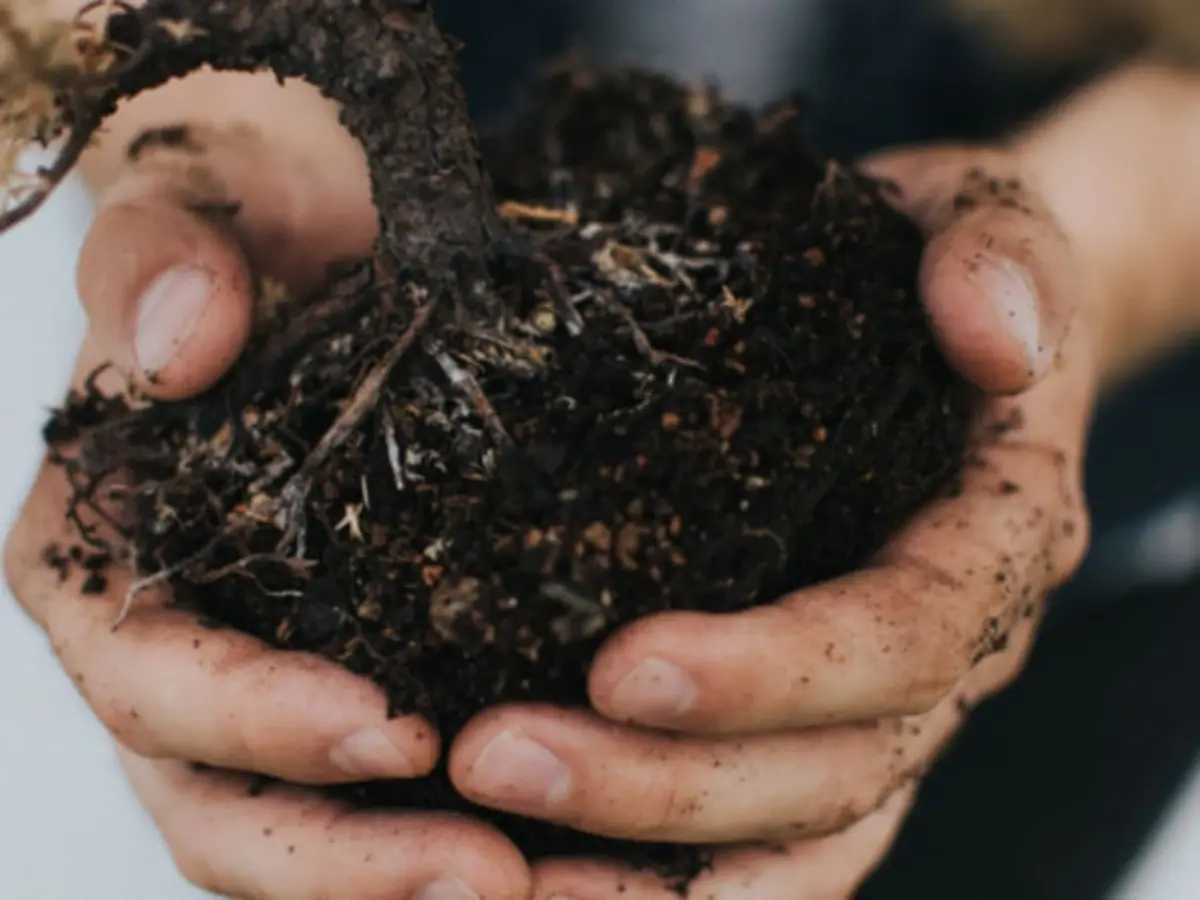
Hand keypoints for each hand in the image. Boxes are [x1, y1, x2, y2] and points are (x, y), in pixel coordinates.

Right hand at [5, 86, 531, 898]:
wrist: (306, 233)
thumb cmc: (240, 225)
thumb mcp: (193, 210)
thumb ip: (160, 264)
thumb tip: (181, 344)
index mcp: (102, 559)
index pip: (151, 679)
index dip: (249, 721)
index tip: (385, 728)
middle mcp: (171, 643)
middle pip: (221, 801)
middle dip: (338, 858)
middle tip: (480, 876)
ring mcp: (259, 671)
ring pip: (297, 826)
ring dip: (396, 874)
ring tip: (522, 888)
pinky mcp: (351, 664)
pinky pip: (375, 785)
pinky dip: (439, 827)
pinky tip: (541, 844)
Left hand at [452, 63, 1199, 897]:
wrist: (934, 307)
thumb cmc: (932, 262)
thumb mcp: (975, 218)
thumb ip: (995, 255)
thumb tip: (995, 335)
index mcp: (991, 539)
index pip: (899, 638)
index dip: (773, 671)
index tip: (621, 664)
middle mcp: (946, 651)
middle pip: (830, 769)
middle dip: (664, 786)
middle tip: (494, 757)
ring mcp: (881, 701)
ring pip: (791, 837)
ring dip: (645, 870)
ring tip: (489, 868)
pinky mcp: (811, 716)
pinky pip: (756, 835)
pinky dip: (659, 880)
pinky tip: (537, 880)